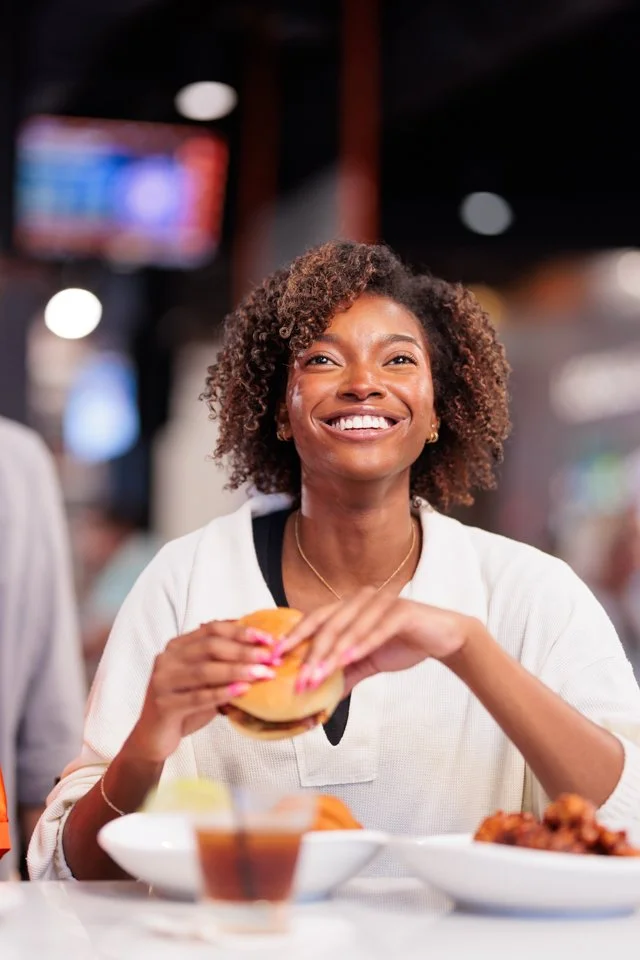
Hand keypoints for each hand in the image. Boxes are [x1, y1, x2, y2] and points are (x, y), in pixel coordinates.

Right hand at [126, 621, 278, 762]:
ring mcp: (162, 681)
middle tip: (270, 657)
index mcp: (177, 646)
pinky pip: (198, 697)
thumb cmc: (185, 704)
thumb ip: (221, 663)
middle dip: (244, 650)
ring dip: (238, 670)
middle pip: (210, 646)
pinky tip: (243, 691)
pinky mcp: (164, 705)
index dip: (241, 631)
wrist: (154, 736)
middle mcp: (167, 659)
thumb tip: (260, 650)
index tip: (267, 639)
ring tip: (264, 673)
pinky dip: (223, 692)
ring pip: (206, 670)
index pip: (211, 629)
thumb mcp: (203, 680)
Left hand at [279, 587, 471, 692]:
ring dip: (331, 654)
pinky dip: (361, 645)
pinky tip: (348, 660)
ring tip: (317, 677)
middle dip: (309, 653)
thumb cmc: (403, 643)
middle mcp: (361, 599)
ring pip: (349, 627)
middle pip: (327, 624)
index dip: (294, 637)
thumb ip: (344, 674)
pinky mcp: (401, 611)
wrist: (443, 637)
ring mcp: (381, 602)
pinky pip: (376, 629)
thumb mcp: (367, 662)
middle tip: (296, 678)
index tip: (274, 657)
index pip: (314, 620)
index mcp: (349, 607)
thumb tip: (320, 697)